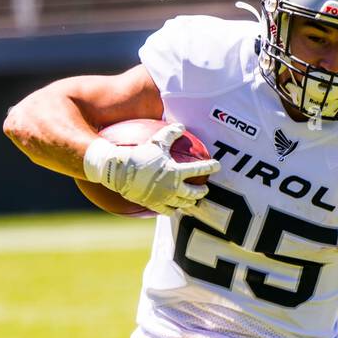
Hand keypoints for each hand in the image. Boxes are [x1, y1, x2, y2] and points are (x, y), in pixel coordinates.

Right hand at [85, 123, 219, 215]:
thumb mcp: (157, 141)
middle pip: (194, 193)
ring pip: (183, 204)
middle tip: (205, 189)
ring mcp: (165, 198)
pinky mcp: (155, 205)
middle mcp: (174, 188)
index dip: (210, 167)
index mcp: (177, 172)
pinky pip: (168, 211)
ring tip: (193, 201)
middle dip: (202, 191)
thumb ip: (170, 133)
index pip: (199, 169)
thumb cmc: (140, 154)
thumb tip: (181, 126)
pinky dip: (174, 210)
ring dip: (190, 202)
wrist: (121, 171)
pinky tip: (175, 210)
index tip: (217, 166)